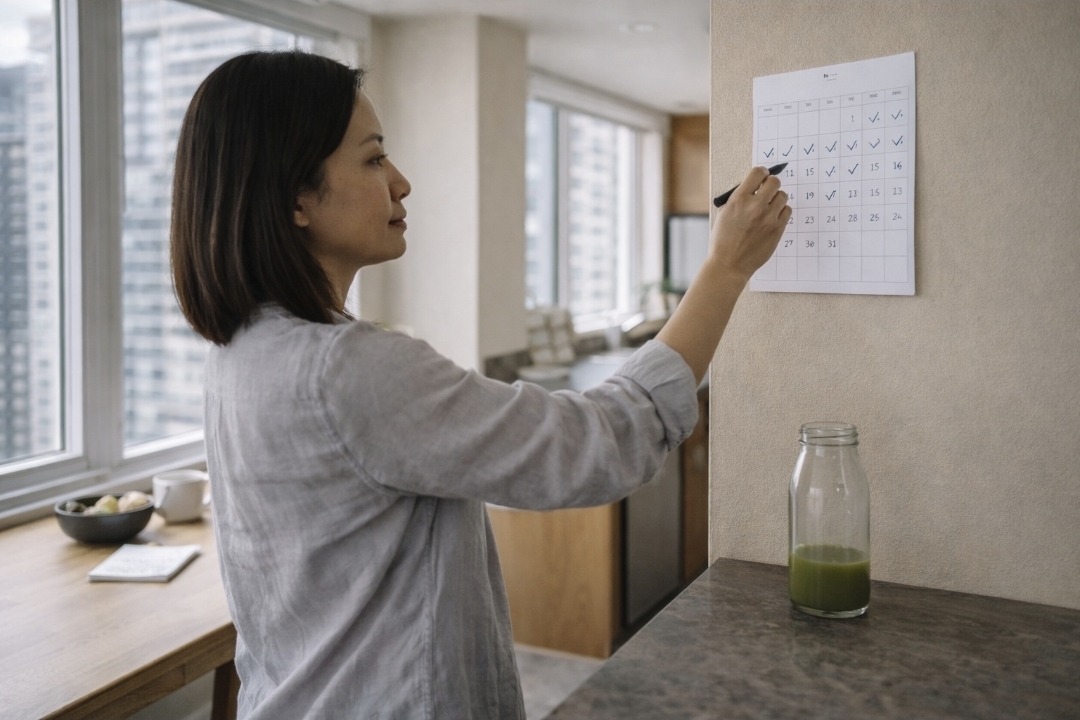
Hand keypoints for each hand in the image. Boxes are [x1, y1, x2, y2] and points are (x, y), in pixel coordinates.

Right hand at [708, 166, 790, 280]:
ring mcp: (768, 218)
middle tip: (766, 192)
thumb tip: (754, 187)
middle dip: (770, 184)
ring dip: (776, 199)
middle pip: (774, 181)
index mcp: (739, 199)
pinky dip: (781, 212)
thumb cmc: (723, 240)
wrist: (729, 265)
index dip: (761, 173)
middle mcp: (755, 206)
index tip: (761, 178)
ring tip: (768, 208)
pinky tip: (771, 219)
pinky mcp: (777, 229)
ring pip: (783, 196)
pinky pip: (787, 211)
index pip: (758, 172)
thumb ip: (739, 198)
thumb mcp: (724, 214)